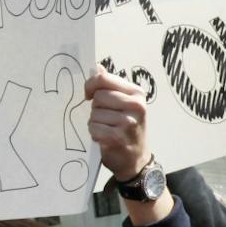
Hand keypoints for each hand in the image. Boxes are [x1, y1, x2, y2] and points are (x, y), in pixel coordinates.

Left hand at [84, 67, 149, 181]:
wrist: (136, 159)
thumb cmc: (128, 129)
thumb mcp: (125, 104)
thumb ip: (110, 85)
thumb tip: (96, 67)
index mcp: (137, 94)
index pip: (104, 79)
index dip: (90, 85)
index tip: (89, 94)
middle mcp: (136, 106)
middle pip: (98, 96)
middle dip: (96, 108)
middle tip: (106, 118)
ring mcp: (128, 122)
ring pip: (94, 114)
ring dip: (95, 123)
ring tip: (107, 129)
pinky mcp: (117, 137)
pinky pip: (94, 128)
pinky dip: (95, 134)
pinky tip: (105, 138)